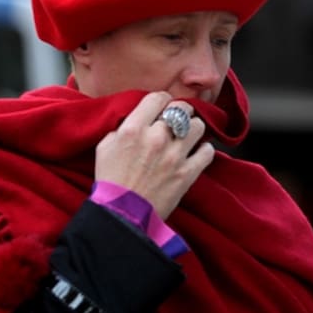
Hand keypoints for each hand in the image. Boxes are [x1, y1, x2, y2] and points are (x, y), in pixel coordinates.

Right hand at [95, 92, 214, 219]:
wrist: (122, 215)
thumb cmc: (111, 182)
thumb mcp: (105, 147)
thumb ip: (123, 127)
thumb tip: (139, 118)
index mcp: (133, 129)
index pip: (158, 98)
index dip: (163, 100)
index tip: (163, 107)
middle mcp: (156, 138)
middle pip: (182, 109)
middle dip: (181, 112)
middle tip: (178, 121)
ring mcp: (174, 156)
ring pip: (198, 126)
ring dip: (194, 130)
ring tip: (187, 137)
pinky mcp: (187, 174)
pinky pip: (208, 152)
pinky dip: (204, 151)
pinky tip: (196, 153)